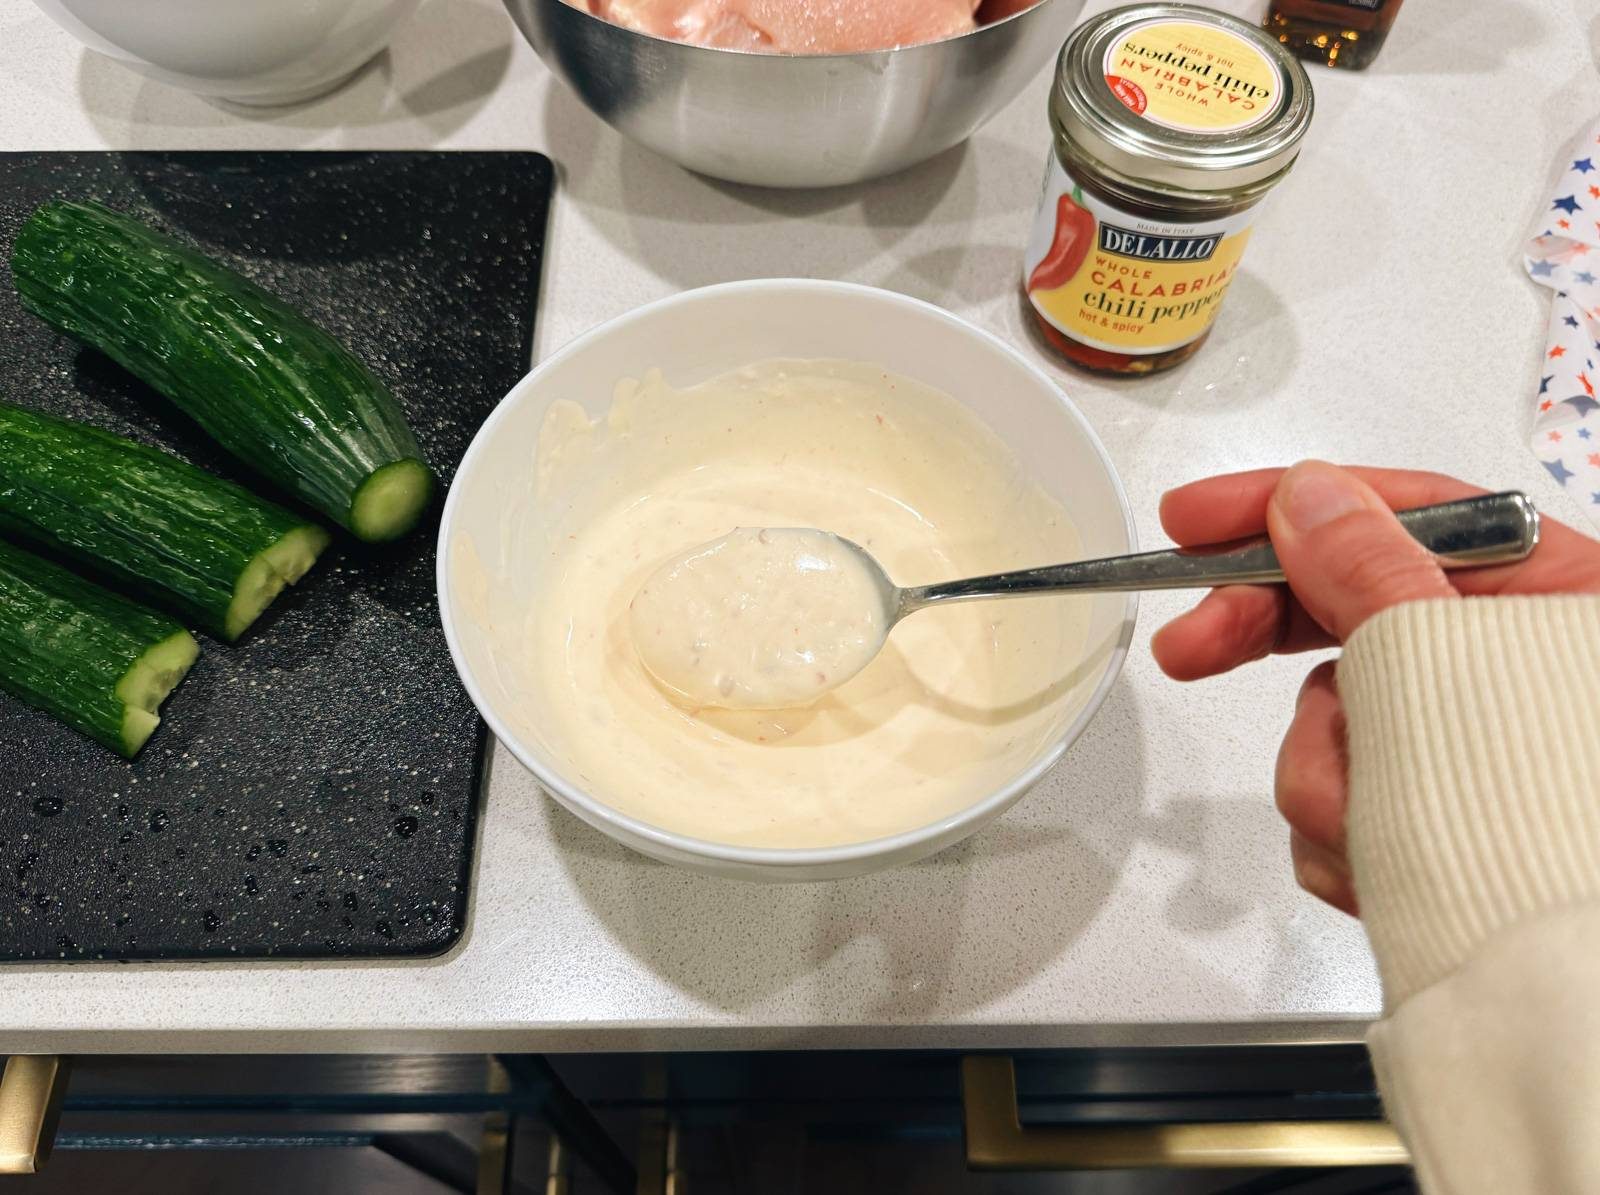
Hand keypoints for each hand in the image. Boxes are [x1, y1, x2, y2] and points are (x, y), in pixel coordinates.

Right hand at [1151, 462, 1599, 914]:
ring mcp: (1471, 753)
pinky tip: (1379, 862)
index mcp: (1559, 597)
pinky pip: (1347, 801)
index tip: (1191, 519)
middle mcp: (1516, 670)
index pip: (1402, 514)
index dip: (1284, 506)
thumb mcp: (1449, 660)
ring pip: (1338, 726)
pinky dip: (1346, 832)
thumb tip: (1306, 496)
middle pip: (1354, 617)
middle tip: (1186, 651)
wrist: (1567, 984)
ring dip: (1328, 774)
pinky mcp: (1436, 823)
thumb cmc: (1555, 822)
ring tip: (1369, 817)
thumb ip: (1368, 569)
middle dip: (1265, 649)